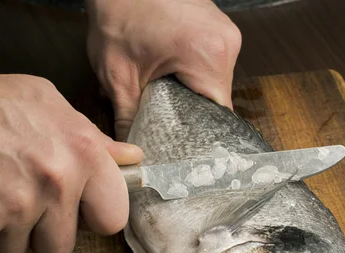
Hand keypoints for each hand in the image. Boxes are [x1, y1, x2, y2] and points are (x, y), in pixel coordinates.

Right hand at [0, 69, 143, 252]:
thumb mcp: (48, 104)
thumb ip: (94, 138)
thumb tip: (131, 158)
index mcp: (83, 152)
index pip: (113, 219)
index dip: (92, 219)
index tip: (79, 212)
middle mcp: (56, 182)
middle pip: (60, 248)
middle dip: (41, 233)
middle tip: (23, 203)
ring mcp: (16, 207)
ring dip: (3, 237)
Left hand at [85, 0, 241, 139]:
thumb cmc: (119, 14)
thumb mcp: (118, 74)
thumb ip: (127, 116)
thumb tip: (128, 147)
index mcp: (208, 56)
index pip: (218, 114)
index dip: (198, 131)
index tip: (181, 140)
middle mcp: (226, 42)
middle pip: (218, 98)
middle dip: (191, 109)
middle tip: (166, 113)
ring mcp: (226, 31)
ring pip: (216, 80)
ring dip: (193, 88)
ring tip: (167, 87)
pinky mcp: (219, 26)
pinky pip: (213, 61)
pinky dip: (194, 70)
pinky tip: (173, 68)